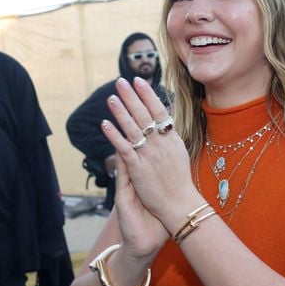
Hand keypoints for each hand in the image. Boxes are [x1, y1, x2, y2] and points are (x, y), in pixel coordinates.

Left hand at [101, 77, 194, 254]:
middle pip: (144, 114)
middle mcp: (161, 143)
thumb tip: (162, 124)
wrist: (180, 205)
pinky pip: (124, 147)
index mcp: (171, 139)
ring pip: (133, 128)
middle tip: (121, 81)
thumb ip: (168, 139)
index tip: (139, 81)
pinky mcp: (139, 168)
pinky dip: (114, 135)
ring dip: (120, 111)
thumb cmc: (180, 183)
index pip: (159, 110)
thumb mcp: (179, 155)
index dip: (147, 95)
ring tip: (111, 98)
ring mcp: (150, 155)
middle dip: (131, 96)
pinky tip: (104, 124)